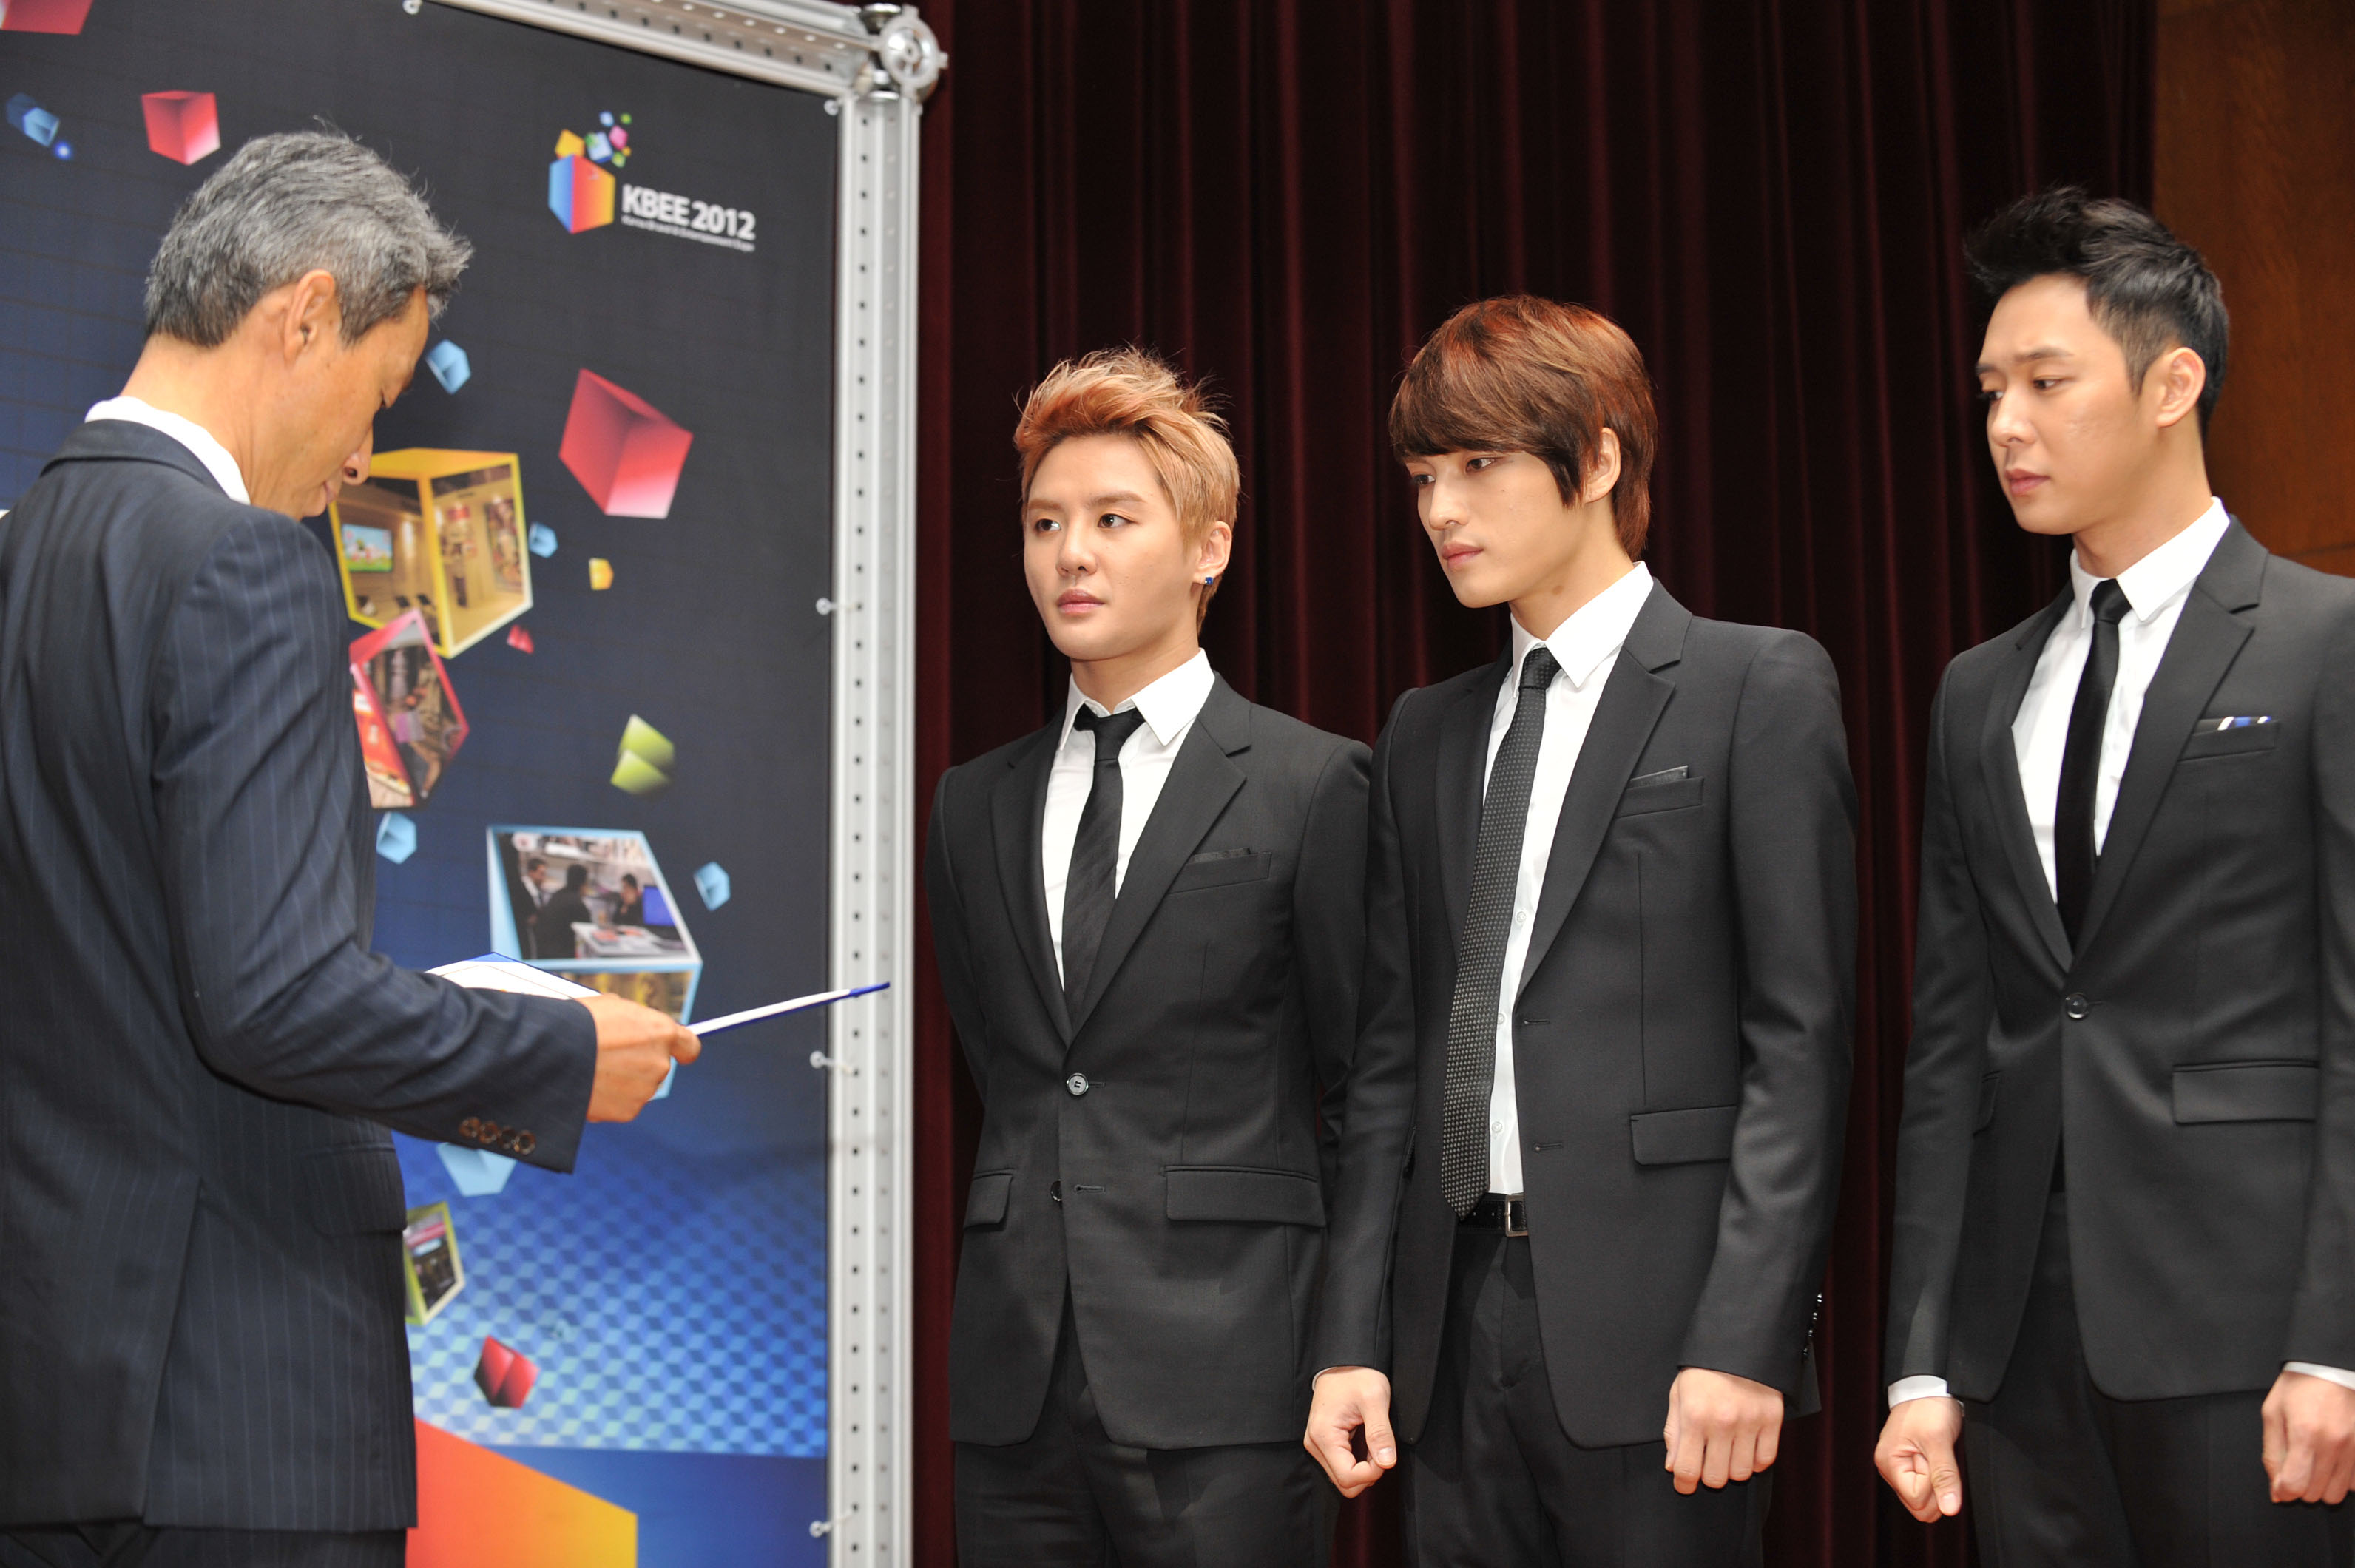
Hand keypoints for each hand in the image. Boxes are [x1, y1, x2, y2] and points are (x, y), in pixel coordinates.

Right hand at [581, 993, 699, 1121]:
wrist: (552, 1054)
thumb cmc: (578, 1024)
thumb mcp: (611, 1008)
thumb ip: (632, 1021)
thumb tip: (632, 1028)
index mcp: (660, 1032)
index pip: (689, 1045)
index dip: (682, 1049)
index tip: (680, 1052)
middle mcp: (659, 1063)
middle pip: (657, 1066)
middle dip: (638, 1063)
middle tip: (609, 1057)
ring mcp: (645, 1089)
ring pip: (638, 1086)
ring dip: (621, 1082)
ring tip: (592, 1069)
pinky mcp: (628, 1111)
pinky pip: (621, 1105)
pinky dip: (607, 1099)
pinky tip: (588, 1086)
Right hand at [1304, 1367, 1395, 1497]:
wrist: (1344, 1361)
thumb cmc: (1357, 1375)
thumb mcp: (1375, 1399)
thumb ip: (1380, 1433)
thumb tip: (1387, 1463)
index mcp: (1323, 1436)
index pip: (1348, 1478)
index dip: (1372, 1473)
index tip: (1385, 1453)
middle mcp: (1314, 1444)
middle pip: (1344, 1483)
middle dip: (1368, 1473)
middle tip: (1381, 1448)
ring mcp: (1316, 1445)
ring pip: (1343, 1478)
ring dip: (1363, 1468)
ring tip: (1372, 1441)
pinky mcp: (1322, 1443)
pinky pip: (1341, 1466)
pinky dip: (1357, 1463)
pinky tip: (1365, 1443)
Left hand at [1663, 1367, 1783, 1493]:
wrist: (1739, 1343)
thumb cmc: (1703, 1370)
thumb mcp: (1679, 1394)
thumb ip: (1673, 1432)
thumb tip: (1673, 1466)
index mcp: (1694, 1416)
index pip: (1687, 1469)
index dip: (1683, 1484)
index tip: (1684, 1485)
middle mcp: (1722, 1422)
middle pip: (1715, 1478)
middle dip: (1707, 1476)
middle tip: (1706, 1463)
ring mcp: (1750, 1422)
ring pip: (1741, 1473)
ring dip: (1732, 1469)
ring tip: (1726, 1453)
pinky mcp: (1772, 1420)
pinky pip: (1765, 1460)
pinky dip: (1755, 1461)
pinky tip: (1746, 1448)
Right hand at [1875, 1395, 1963, 1520]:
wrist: (1929, 1386)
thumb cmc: (1929, 1407)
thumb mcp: (1939, 1441)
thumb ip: (1944, 1476)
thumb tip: (1950, 1509)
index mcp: (1889, 1462)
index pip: (1916, 1499)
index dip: (1934, 1485)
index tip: (1935, 1459)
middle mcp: (1889, 1468)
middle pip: (1918, 1504)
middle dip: (1935, 1487)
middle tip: (1936, 1458)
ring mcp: (1899, 1468)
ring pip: (1922, 1498)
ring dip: (1935, 1481)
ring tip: (1934, 1454)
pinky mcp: (1908, 1466)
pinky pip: (1924, 1487)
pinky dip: (1935, 1477)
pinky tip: (1934, 1458)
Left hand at [2263, 1369, 2354, 1503]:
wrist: (2330, 1369)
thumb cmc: (2298, 1389)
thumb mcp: (2272, 1415)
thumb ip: (2272, 1455)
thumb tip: (2277, 1491)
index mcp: (2304, 1434)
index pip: (2295, 1485)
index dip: (2283, 1490)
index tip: (2281, 1482)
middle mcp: (2333, 1444)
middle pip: (2315, 1494)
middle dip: (2301, 1486)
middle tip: (2297, 1466)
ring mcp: (2354, 1448)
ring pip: (2337, 1494)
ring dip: (2322, 1485)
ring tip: (2314, 1463)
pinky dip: (2342, 1480)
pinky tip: (2332, 1462)